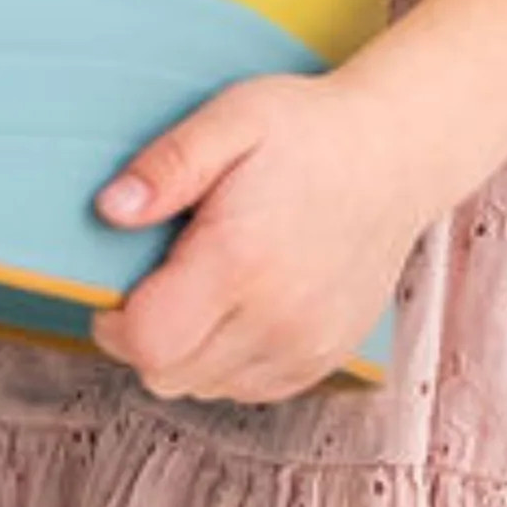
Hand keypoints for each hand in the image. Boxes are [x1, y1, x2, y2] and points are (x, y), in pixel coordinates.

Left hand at [85, 71, 419, 402]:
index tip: (121, 289)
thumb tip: (110, 209)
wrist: (397, 156)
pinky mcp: (325, 357)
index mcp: (241, 260)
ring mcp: (307, 345)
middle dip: (147, 337)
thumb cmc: (310, 131)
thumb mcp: (233, 118)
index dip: (116, 322)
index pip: (148, 343)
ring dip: (188, 351)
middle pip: (168, 375)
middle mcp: (278, 318)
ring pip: (205, 387)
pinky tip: (240, 308)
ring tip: (207, 290)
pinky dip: (228, 360)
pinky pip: (248, 389)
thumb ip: (169, 164)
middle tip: (162, 282)